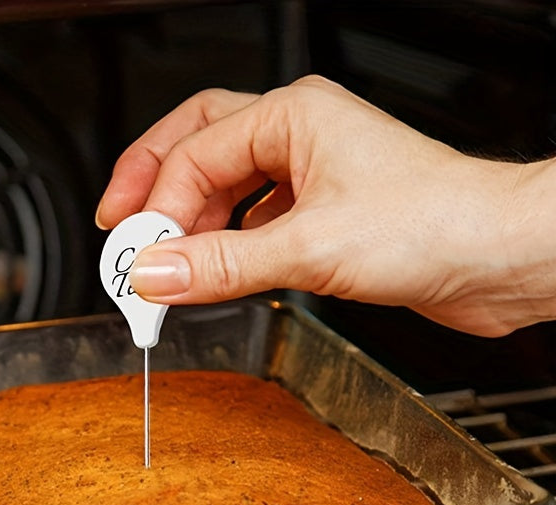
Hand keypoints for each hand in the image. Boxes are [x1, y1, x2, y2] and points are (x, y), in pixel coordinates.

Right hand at [96, 76, 555, 336]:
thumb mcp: (309, 247)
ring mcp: (310, 175)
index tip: (136, 257)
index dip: (158, 207)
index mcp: (293, 115)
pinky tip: (216, 268)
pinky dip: (227, 245)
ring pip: (226, 187)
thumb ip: (223, 265)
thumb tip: (155, 273)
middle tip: (121, 226)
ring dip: (192, 223)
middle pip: (198, 147)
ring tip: (166, 260)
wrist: (498, 258)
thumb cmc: (434, 223)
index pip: (194, 154)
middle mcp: (299, 137)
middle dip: (154, 186)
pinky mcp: (322, 217)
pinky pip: (254, 223)